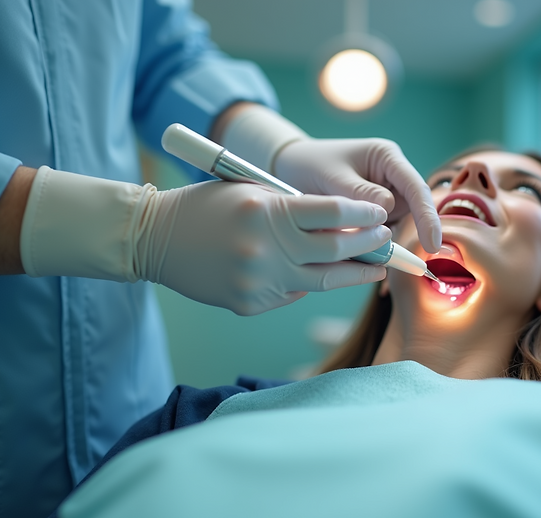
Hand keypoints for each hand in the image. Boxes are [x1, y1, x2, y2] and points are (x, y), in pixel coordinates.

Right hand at [142, 181, 390, 315]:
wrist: (154, 238)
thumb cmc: (206, 206)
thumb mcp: (249, 191)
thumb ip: (292, 208)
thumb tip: (342, 228)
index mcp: (266, 211)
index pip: (332, 213)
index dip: (363, 216)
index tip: (381, 216)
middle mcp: (265, 248)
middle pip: (335, 250)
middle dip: (368, 245)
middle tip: (386, 239)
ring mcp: (258, 281)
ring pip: (322, 281)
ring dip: (353, 273)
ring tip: (374, 267)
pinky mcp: (250, 304)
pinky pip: (292, 294)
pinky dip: (307, 283)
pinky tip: (320, 275)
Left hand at [273, 138, 442, 252]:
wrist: (290, 168)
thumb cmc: (311, 164)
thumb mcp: (332, 176)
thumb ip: (358, 194)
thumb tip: (385, 213)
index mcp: (388, 157)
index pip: (416, 188)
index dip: (427, 217)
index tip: (432, 245)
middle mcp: (393, 177)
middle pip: (412, 210)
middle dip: (402, 231)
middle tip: (393, 255)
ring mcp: (386, 196)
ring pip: (395, 225)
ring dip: (380, 239)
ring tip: (348, 239)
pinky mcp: (375, 214)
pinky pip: (379, 234)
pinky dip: (370, 244)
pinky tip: (351, 246)